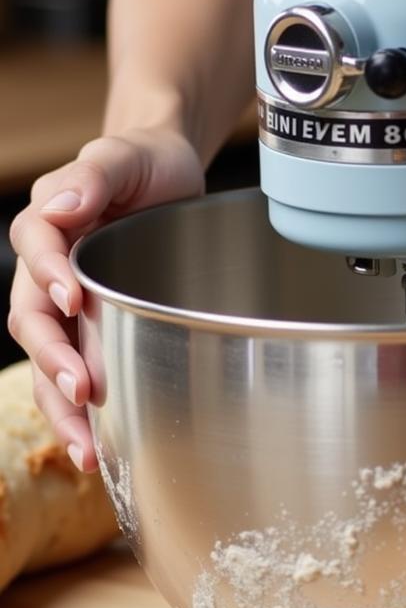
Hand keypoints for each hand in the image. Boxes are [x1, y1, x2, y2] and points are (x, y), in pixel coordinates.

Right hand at [7, 128, 203, 471]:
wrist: (169, 177)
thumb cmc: (146, 164)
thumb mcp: (124, 157)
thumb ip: (93, 177)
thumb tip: (61, 209)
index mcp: (51, 221)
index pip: (35, 248)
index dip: (48, 276)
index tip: (72, 300)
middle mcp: (50, 268)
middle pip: (33, 320)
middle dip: (53, 361)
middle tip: (82, 394)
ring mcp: (71, 305)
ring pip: (50, 360)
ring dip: (62, 406)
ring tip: (87, 450)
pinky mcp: (97, 330)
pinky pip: (80, 372)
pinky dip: (86, 412)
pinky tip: (102, 447)